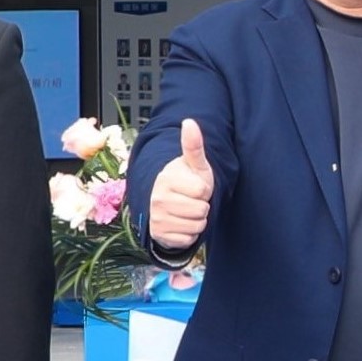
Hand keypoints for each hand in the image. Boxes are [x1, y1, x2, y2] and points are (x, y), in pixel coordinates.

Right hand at [148, 117, 214, 253]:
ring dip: (197, 220)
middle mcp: (157, 199)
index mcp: (166, 179)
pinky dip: (190, 233)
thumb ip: (193, 145)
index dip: (204, 189)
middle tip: (191, 199)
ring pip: (197, 225)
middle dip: (201, 206)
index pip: (202, 190)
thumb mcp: (194, 165)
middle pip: (201, 209)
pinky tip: (181, 223)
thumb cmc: (186, 181)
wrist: (168, 204)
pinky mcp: (160, 235)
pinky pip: (189, 239)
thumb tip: (189, 121)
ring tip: (187, 211)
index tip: (195, 187)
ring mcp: (157, 218)